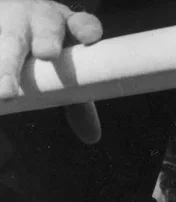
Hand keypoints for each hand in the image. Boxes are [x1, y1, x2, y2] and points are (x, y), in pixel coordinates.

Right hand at [0, 1, 102, 142]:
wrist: (11, 15)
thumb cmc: (47, 45)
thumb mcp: (66, 68)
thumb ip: (79, 99)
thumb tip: (91, 137)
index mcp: (70, 27)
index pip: (83, 24)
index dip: (87, 28)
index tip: (89, 36)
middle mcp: (42, 18)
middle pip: (46, 26)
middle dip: (47, 38)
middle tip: (48, 53)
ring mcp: (13, 18)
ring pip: (11, 38)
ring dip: (7, 64)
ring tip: (6, 92)